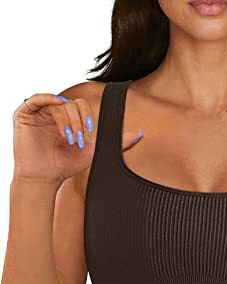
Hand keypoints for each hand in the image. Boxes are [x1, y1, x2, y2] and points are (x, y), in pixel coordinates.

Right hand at [12, 90, 144, 187]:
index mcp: (69, 117)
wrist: (45, 179)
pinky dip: (47, 100)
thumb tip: (139, 135)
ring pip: (57, 103)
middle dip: (78, 122)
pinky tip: (56, 108)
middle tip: (79, 141)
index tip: (88, 136)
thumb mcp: (93, 152)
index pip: (80, 106)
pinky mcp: (24, 114)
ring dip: (66, 120)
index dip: (86, 118)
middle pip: (70, 103)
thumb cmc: (65, 166)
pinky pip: (36, 99)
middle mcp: (54, 112)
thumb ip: (117, 143)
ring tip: (69, 139)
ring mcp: (39, 112)